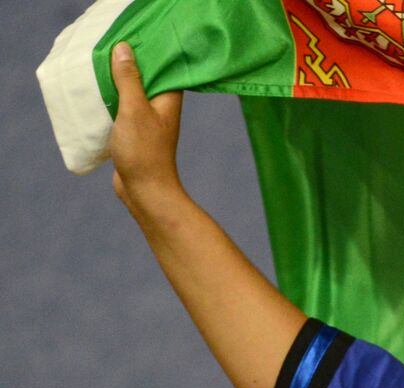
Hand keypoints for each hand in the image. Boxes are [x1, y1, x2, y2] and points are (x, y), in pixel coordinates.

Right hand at [109, 42, 184, 212]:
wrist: (145, 192)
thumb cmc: (144, 152)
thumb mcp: (133, 110)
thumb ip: (129, 80)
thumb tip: (124, 49)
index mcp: (169, 100)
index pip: (164, 67)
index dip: (149, 52)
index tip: (130, 40)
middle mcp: (162, 109)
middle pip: (145, 79)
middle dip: (128, 66)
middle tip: (107, 50)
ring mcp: (148, 122)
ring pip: (131, 95)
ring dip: (116, 84)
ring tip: (98, 68)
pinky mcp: (134, 133)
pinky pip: (121, 110)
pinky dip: (110, 101)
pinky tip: (96, 94)